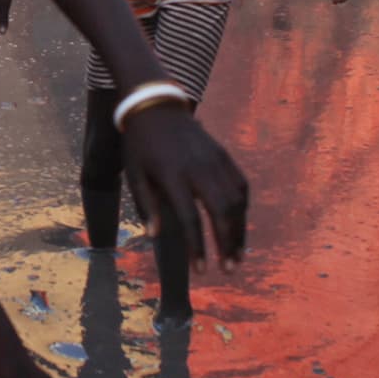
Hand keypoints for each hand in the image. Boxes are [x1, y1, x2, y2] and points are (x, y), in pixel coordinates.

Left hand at [118, 107, 247, 267]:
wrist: (156, 106)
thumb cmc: (140, 145)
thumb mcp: (134, 175)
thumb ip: (146, 206)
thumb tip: (155, 237)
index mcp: (172, 175)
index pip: (189, 219)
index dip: (197, 248)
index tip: (200, 272)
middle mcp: (198, 168)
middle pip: (221, 212)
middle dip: (227, 244)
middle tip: (228, 269)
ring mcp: (215, 159)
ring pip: (236, 200)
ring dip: (240, 230)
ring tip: (237, 255)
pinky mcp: (224, 154)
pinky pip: (241, 184)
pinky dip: (244, 208)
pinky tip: (241, 226)